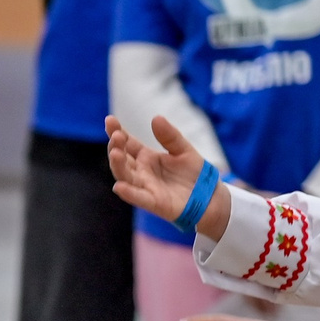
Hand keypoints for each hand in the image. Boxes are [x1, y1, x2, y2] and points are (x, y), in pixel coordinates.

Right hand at [106, 114, 232, 235]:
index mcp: (146, 158)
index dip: (117, 132)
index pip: (127, 144)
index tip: (110, 120)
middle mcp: (141, 172)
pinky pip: (139, 198)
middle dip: (115, 147)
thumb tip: (156, 118)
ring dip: (117, 166)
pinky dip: (129, 193)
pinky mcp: (154, 202)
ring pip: (125, 177)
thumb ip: (170, 136)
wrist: (209, 196)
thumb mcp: (183, 149)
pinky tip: (119, 187)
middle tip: (116, 136)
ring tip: (115, 153)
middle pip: (122, 159)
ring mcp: (145, 187)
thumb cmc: (193, 173)